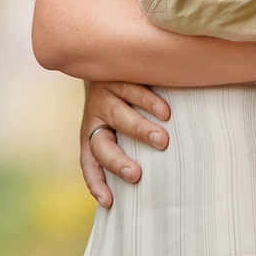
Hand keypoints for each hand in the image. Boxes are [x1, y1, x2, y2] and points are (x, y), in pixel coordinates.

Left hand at [80, 80, 170, 208]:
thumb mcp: (115, 123)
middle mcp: (94, 116)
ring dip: (140, 130)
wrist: (106, 54)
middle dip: (117, 161)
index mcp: (91, 133)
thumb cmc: (121, 100)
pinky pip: (132, 90)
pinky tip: (166, 113)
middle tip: (136, 175)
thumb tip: (153, 180)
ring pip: (118, 116)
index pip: (89, 163)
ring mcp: (104, 94)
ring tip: (162, 142)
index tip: (109, 202)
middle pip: (101, 145)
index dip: (96, 182)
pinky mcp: (116, 74)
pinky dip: (149, 102)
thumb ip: (126, 145)